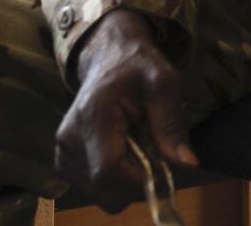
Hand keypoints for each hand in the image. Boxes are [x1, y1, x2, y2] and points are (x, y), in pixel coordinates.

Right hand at [54, 10, 196, 212]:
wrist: (108, 57)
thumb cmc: (138, 66)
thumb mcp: (164, 84)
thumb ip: (172, 125)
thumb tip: (187, 166)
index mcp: (92, 116)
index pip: (108, 172)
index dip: (140, 182)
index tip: (164, 172)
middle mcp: (68, 138)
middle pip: (104, 190)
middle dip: (136, 184)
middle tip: (155, 157)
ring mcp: (62, 152)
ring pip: (100, 194)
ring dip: (126, 182)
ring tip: (138, 149)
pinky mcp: (64, 161)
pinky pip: (93, 189)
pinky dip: (114, 181)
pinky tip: (124, 154)